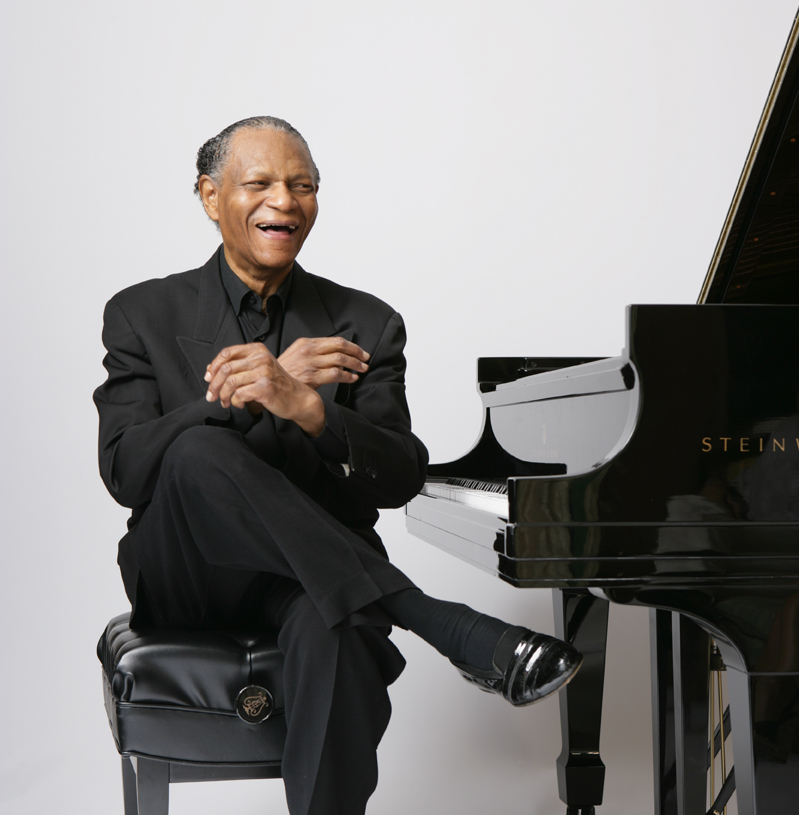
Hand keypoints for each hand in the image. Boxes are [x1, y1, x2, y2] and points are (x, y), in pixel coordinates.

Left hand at [204, 344, 324, 436]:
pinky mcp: (265, 388)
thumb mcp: (257, 370)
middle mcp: (261, 358)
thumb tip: (210, 370)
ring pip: (230, 382)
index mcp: (257, 350)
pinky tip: (239, 404)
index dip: (214, 366)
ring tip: (225, 402)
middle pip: (226, 369)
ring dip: (223, 395)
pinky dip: (235, 401)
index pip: (227, 353)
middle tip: (211, 396)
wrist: (297, 397)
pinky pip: (239, 394)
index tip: (208, 378)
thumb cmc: (276, 384)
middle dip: (214, 385)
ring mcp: (264, 373)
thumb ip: (236, 367)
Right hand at [278, 337, 369, 389]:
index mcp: (306, 343)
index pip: (335, 340)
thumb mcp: (297, 354)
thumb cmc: (285, 371)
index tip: (360, 351)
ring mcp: (310, 363)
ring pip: (340, 360)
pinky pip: (336, 374)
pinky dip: (348, 376)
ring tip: (362, 369)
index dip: (351, 345)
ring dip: (355, 364)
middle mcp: (309, 350)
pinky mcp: (312, 377)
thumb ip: (315, 352)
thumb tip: (335, 355)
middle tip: (365, 358)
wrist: (270, 383)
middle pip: (340, 347)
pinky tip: (352, 379)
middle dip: (357, 353)